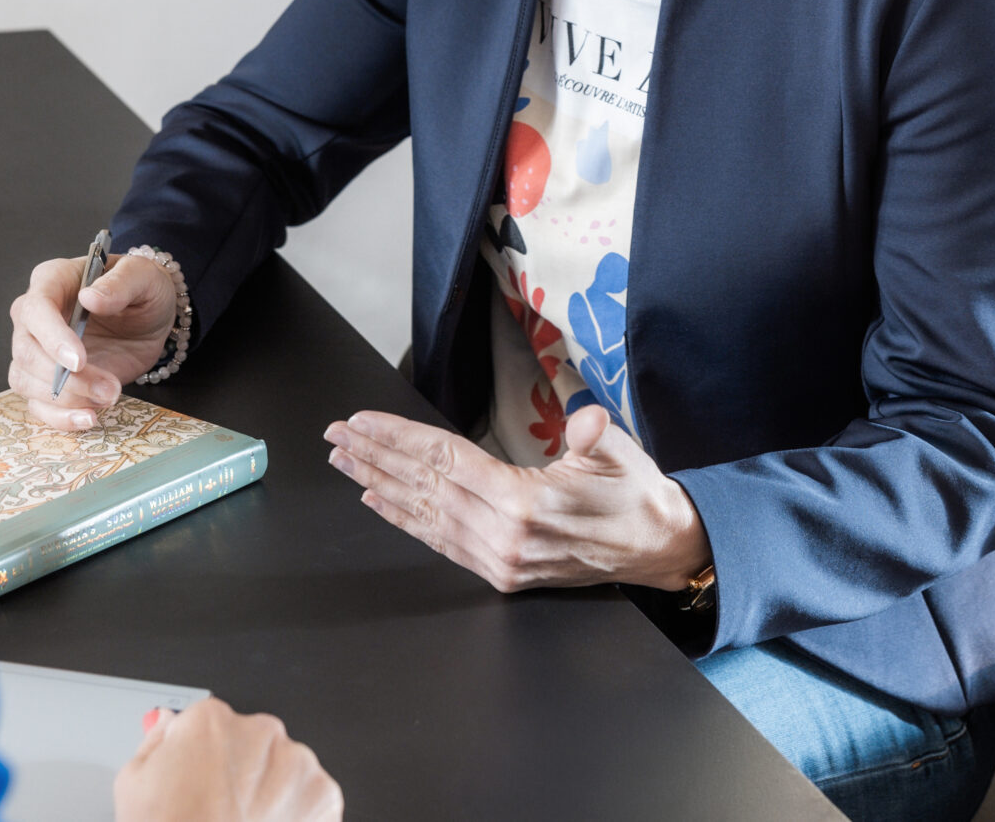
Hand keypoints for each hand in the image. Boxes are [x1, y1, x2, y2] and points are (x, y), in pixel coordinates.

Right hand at [6, 251, 177, 429]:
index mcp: (52, 280)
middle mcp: (35, 316)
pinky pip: (39, 404)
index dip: (52, 337)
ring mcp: (38, 350)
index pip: (36, 309)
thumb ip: (121, 283)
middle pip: (26, 351)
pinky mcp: (49, 380)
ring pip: (26, 381)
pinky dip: (60, 418)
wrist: (149, 317)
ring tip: (109, 397)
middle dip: (64, 377)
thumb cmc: (141, 287)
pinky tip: (89, 418)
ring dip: (65, 399)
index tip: (79, 361)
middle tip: (108, 387)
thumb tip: (91, 297)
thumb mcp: (143, 276)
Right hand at [113, 697, 341, 821]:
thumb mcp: (134, 783)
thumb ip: (157, 742)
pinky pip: (311, 799)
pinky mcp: (324, 798)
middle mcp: (260, 733)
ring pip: (284, 769)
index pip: (211, 722)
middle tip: (220, 808)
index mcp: (212, 720)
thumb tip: (167, 726)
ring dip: (271, 791)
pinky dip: (297, 815)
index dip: (203, 755)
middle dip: (241, 770)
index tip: (201, 777)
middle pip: (252, 742)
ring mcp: (297, 765)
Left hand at [324, 405, 710, 591]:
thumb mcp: (618, 454)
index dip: (399, 439)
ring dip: (380, 486)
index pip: (446, 461)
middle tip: (335, 435)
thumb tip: (585, 420)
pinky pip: (441, 542)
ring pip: (425, 517)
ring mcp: (500, 560)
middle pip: (425, 488)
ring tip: (344, 462)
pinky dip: (406, 520)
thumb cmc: (636, 493)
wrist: (659, 547)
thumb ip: (593, 436)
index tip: (362, 422)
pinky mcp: (502, 573)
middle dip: (375, 458)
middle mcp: (505, 537)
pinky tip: (379, 501)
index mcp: (526, 504)